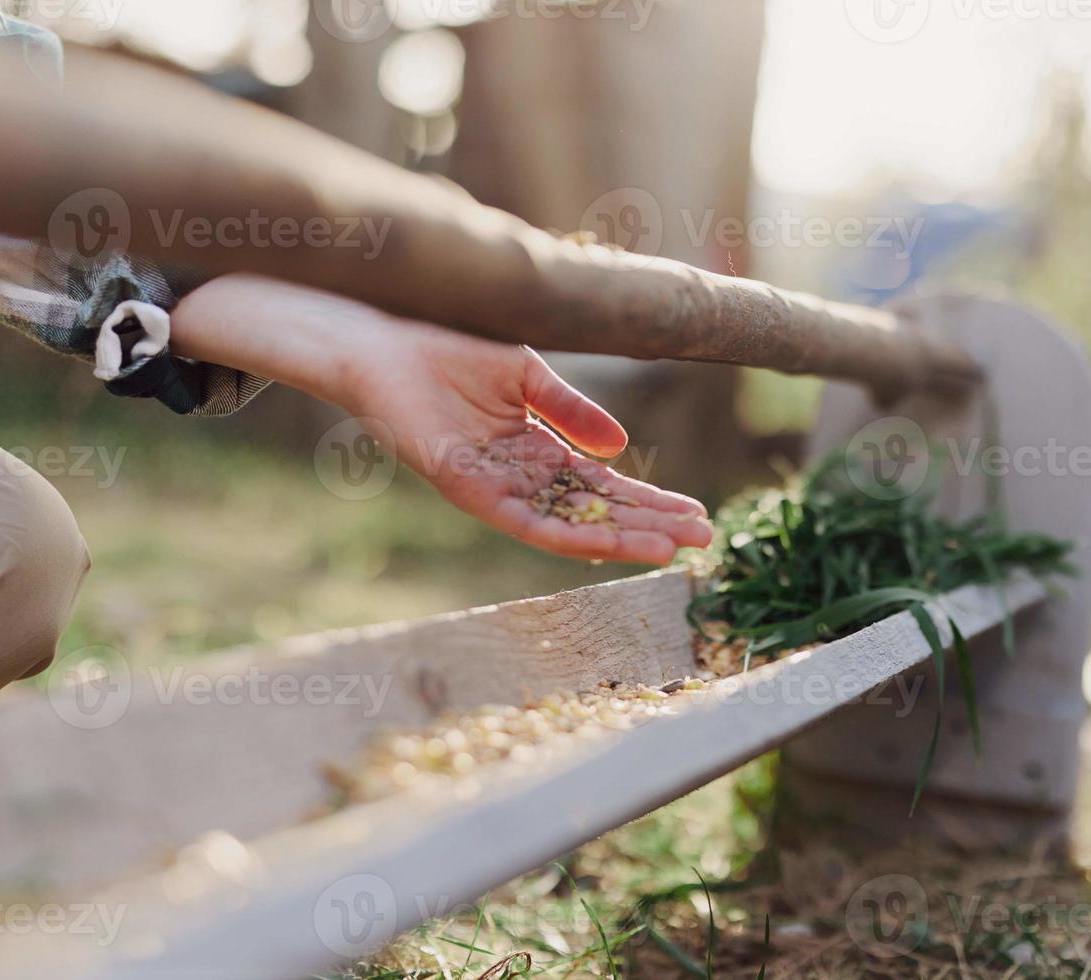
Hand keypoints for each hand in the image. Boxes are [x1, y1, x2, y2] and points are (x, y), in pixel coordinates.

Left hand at [171, 275, 712, 564]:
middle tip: (705, 539)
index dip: (651, 499)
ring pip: (570, 525)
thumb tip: (621, 448)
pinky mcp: (467, 488)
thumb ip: (571, 411)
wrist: (385, 333)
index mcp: (535, 447)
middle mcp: (519, 475)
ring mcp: (495, 485)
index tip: (695, 512)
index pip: (604, 484)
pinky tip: (613, 544)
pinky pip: (527, 523)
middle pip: (597, 509)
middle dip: (651, 524)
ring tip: (674, 550)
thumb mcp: (527, 375)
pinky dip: (573, 535)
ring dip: (623, 539)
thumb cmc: (448, 343)